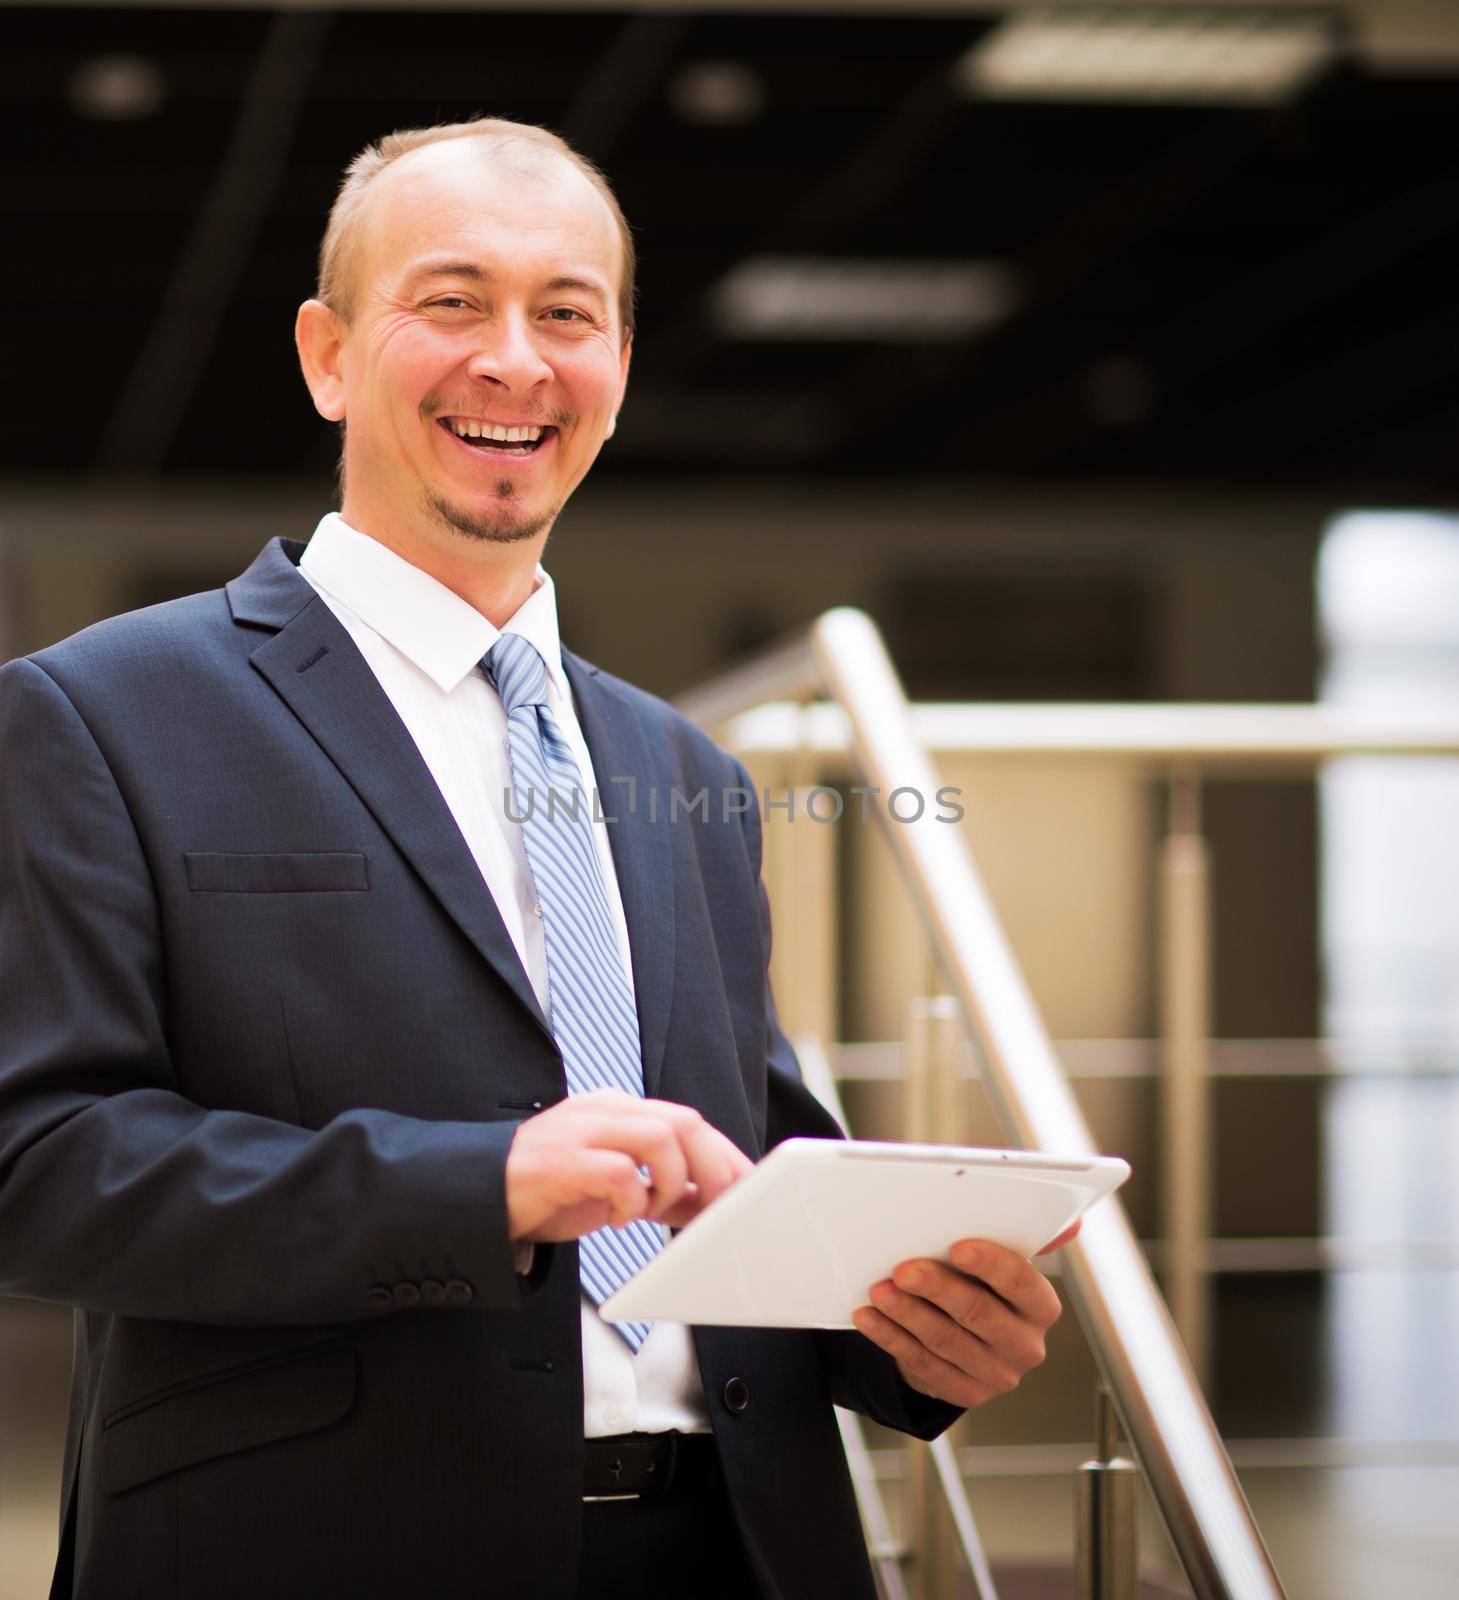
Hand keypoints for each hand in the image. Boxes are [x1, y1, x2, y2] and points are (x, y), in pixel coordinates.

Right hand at [505, 1088, 752, 1243]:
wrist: (479, 1198)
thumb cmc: (547, 1192)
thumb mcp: (614, 1190)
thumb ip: (660, 1189)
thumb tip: (712, 1205)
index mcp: (618, 1110)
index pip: (686, 1119)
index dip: (724, 1153)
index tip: (748, 1186)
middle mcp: (603, 1110)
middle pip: (683, 1120)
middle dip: (715, 1165)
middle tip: (725, 1205)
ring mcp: (582, 1130)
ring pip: (660, 1136)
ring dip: (672, 1181)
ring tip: (653, 1209)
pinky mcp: (562, 1159)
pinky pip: (619, 1172)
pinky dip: (631, 1200)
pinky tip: (617, 1217)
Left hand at [851, 1221, 1079, 1408]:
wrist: (968, 1343)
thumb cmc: (984, 1288)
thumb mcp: (1004, 1265)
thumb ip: (1025, 1240)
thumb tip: (1070, 1223)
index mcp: (1041, 1307)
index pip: (1021, 1283)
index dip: (990, 1264)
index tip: (957, 1247)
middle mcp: (1025, 1345)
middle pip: (978, 1313)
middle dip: (938, 1287)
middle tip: (904, 1268)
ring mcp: (995, 1374)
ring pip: (945, 1340)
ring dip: (907, 1313)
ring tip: (879, 1289)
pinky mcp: (962, 1393)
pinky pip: (921, 1363)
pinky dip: (891, 1337)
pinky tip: (870, 1317)